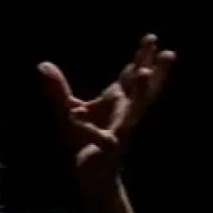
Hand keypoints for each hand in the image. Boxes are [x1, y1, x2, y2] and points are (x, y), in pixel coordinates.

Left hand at [38, 33, 175, 171]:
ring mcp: (120, 131)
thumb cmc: (85, 141)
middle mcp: (125, 114)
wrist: (92, 174)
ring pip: (134, 110)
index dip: (142, 58)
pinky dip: (87, 128)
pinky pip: (100, 137)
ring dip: (139, 92)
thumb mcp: (69, 110)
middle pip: (144, 90)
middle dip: (155, 71)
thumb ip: (59, 89)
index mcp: (119, 102)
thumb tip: (43, 64)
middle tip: (169, 53)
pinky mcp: (108, 149)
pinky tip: (75, 116)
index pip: (132, 76)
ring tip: (143, 74)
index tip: (151, 38)